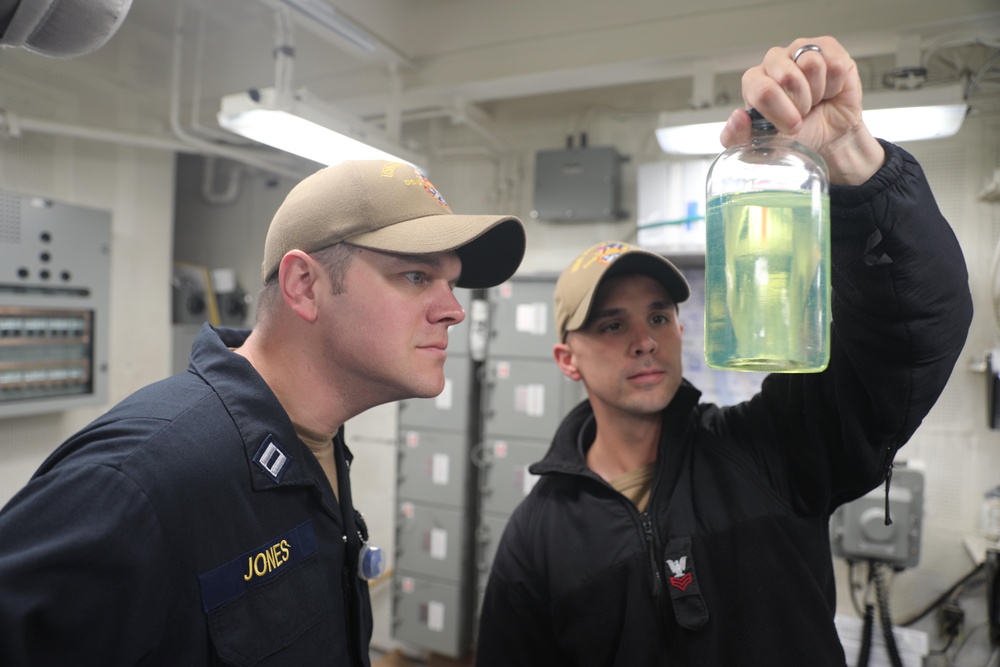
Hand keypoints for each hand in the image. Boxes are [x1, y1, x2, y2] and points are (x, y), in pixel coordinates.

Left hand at [720, 36, 885, 184]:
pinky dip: (835, 85)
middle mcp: (774, 61)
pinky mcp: (826, 47)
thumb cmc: (795, 136)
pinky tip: (829, 90)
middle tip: (803, 112)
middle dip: (801, 103)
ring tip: (816, 99)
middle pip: (787, 77)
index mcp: (754, 81)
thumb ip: (737, 136)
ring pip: (812, 65)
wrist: (829, 137)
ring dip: (818, 92)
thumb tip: (737, 117)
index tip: (791, 125)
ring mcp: (800, 50)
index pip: (763, 91)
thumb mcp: (760, 146)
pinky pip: (835, 64)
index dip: (781, 112)